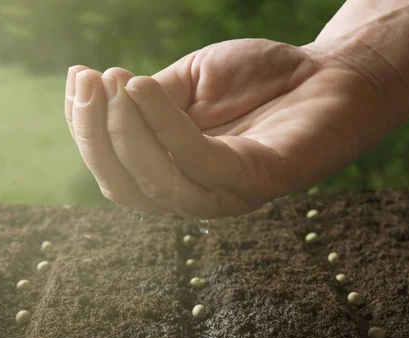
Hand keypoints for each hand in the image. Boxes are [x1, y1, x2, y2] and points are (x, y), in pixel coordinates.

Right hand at [65, 39, 390, 217]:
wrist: (331, 72)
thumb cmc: (259, 79)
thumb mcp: (189, 84)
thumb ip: (149, 102)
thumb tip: (103, 97)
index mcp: (175, 174)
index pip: (115, 171)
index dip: (86, 130)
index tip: (78, 77)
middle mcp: (195, 194)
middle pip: (126, 186)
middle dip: (95, 135)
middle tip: (89, 81)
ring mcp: (226, 194)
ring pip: (156, 183)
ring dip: (125, 132)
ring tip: (117, 83)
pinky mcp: (257, 181)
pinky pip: (199, 161)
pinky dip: (165, 126)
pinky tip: (143, 87)